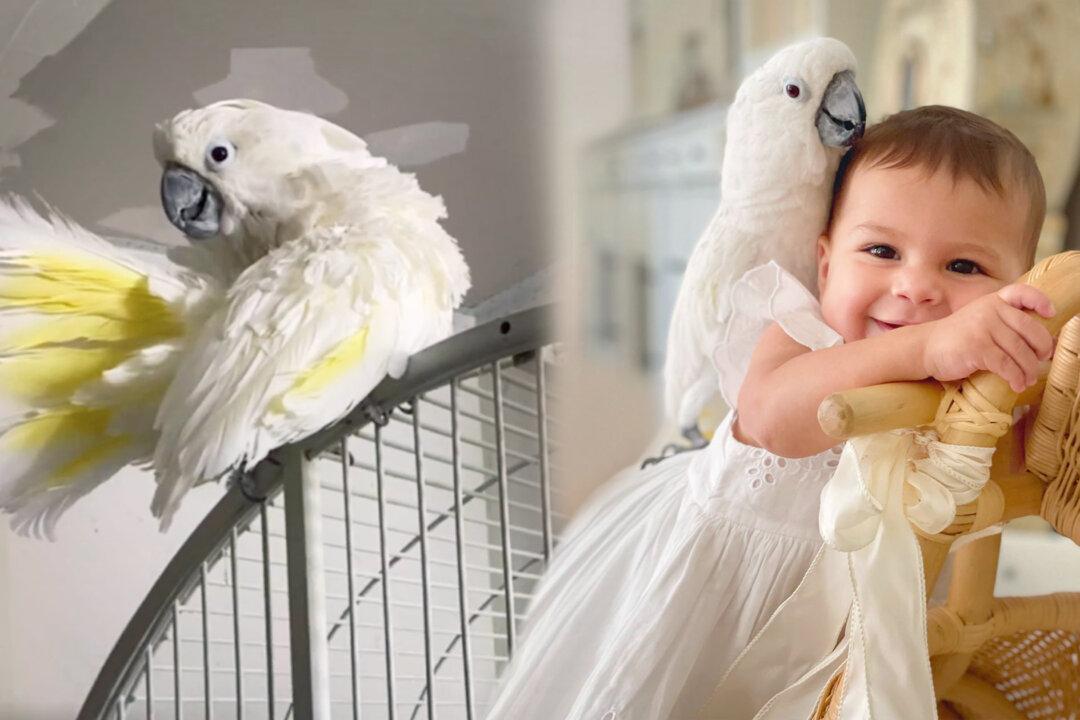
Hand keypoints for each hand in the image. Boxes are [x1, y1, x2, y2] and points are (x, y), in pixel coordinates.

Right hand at [921, 283, 1054, 391]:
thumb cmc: (957, 338)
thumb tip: (1043, 344)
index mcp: (993, 301)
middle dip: (1041, 348)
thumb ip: (1005, 323)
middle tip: (1041, 360)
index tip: (1050, 314)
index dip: (1040, 301)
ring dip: (1029, 369)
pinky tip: (1016, 384)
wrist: (924, 347)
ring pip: (1020, 351)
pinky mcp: (977, 348)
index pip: (1022, 293)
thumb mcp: (980, 321)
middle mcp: (990, 311)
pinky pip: (1006, 365)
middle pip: (1030, 329)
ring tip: (1028, 379)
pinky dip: (1015, 377)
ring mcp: (983, 328)